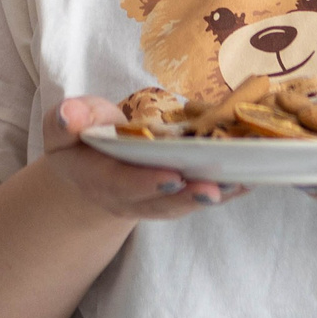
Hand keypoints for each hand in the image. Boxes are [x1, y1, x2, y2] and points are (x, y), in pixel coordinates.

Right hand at [44, 96, 246, 219]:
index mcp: (100, 179)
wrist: (89, 169)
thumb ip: (65, 121)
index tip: (173, 176)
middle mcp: (132, 198)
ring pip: (187, 203)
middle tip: (215, 189)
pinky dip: (229, 187)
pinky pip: (203, 193)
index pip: (123, 184)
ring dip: (217, 194)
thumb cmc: (78, 141)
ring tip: (245, 181)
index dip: (147, 182)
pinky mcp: (178, 193)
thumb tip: (69, 114)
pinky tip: (254, 175)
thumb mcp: (61, 128)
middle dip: (189, 197)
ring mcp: (157, 199)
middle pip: (162, 202)